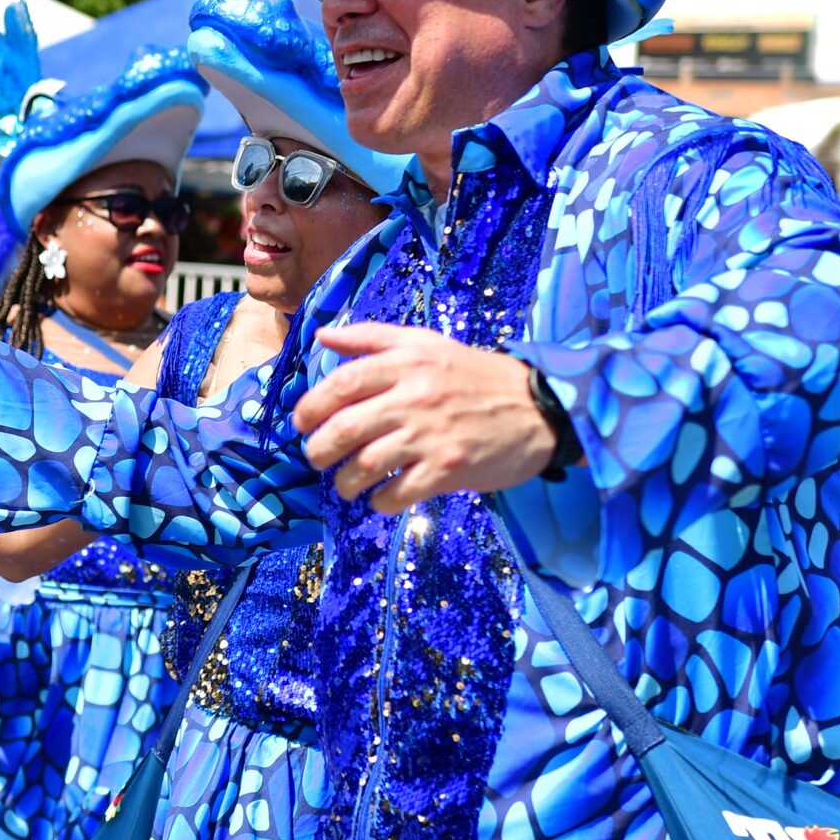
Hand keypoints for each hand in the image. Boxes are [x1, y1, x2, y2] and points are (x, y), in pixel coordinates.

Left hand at [294, 326, 553, 511]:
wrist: (538, 407)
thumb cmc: (474, 375)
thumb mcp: (426, 344)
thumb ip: (372, 338)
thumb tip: (322, 338)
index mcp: (406, 364)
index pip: (341, 384)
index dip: (311, 407)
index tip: (301, 424)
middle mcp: (415, 397)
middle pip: (344, 429)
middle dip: (318, 451)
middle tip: (319, 459)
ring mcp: (431, 435)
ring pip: (364, 465)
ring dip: (345, 482)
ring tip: (347, 484)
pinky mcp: (449, 468)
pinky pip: (397, 493)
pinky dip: (379, 501)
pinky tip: (380, 498)